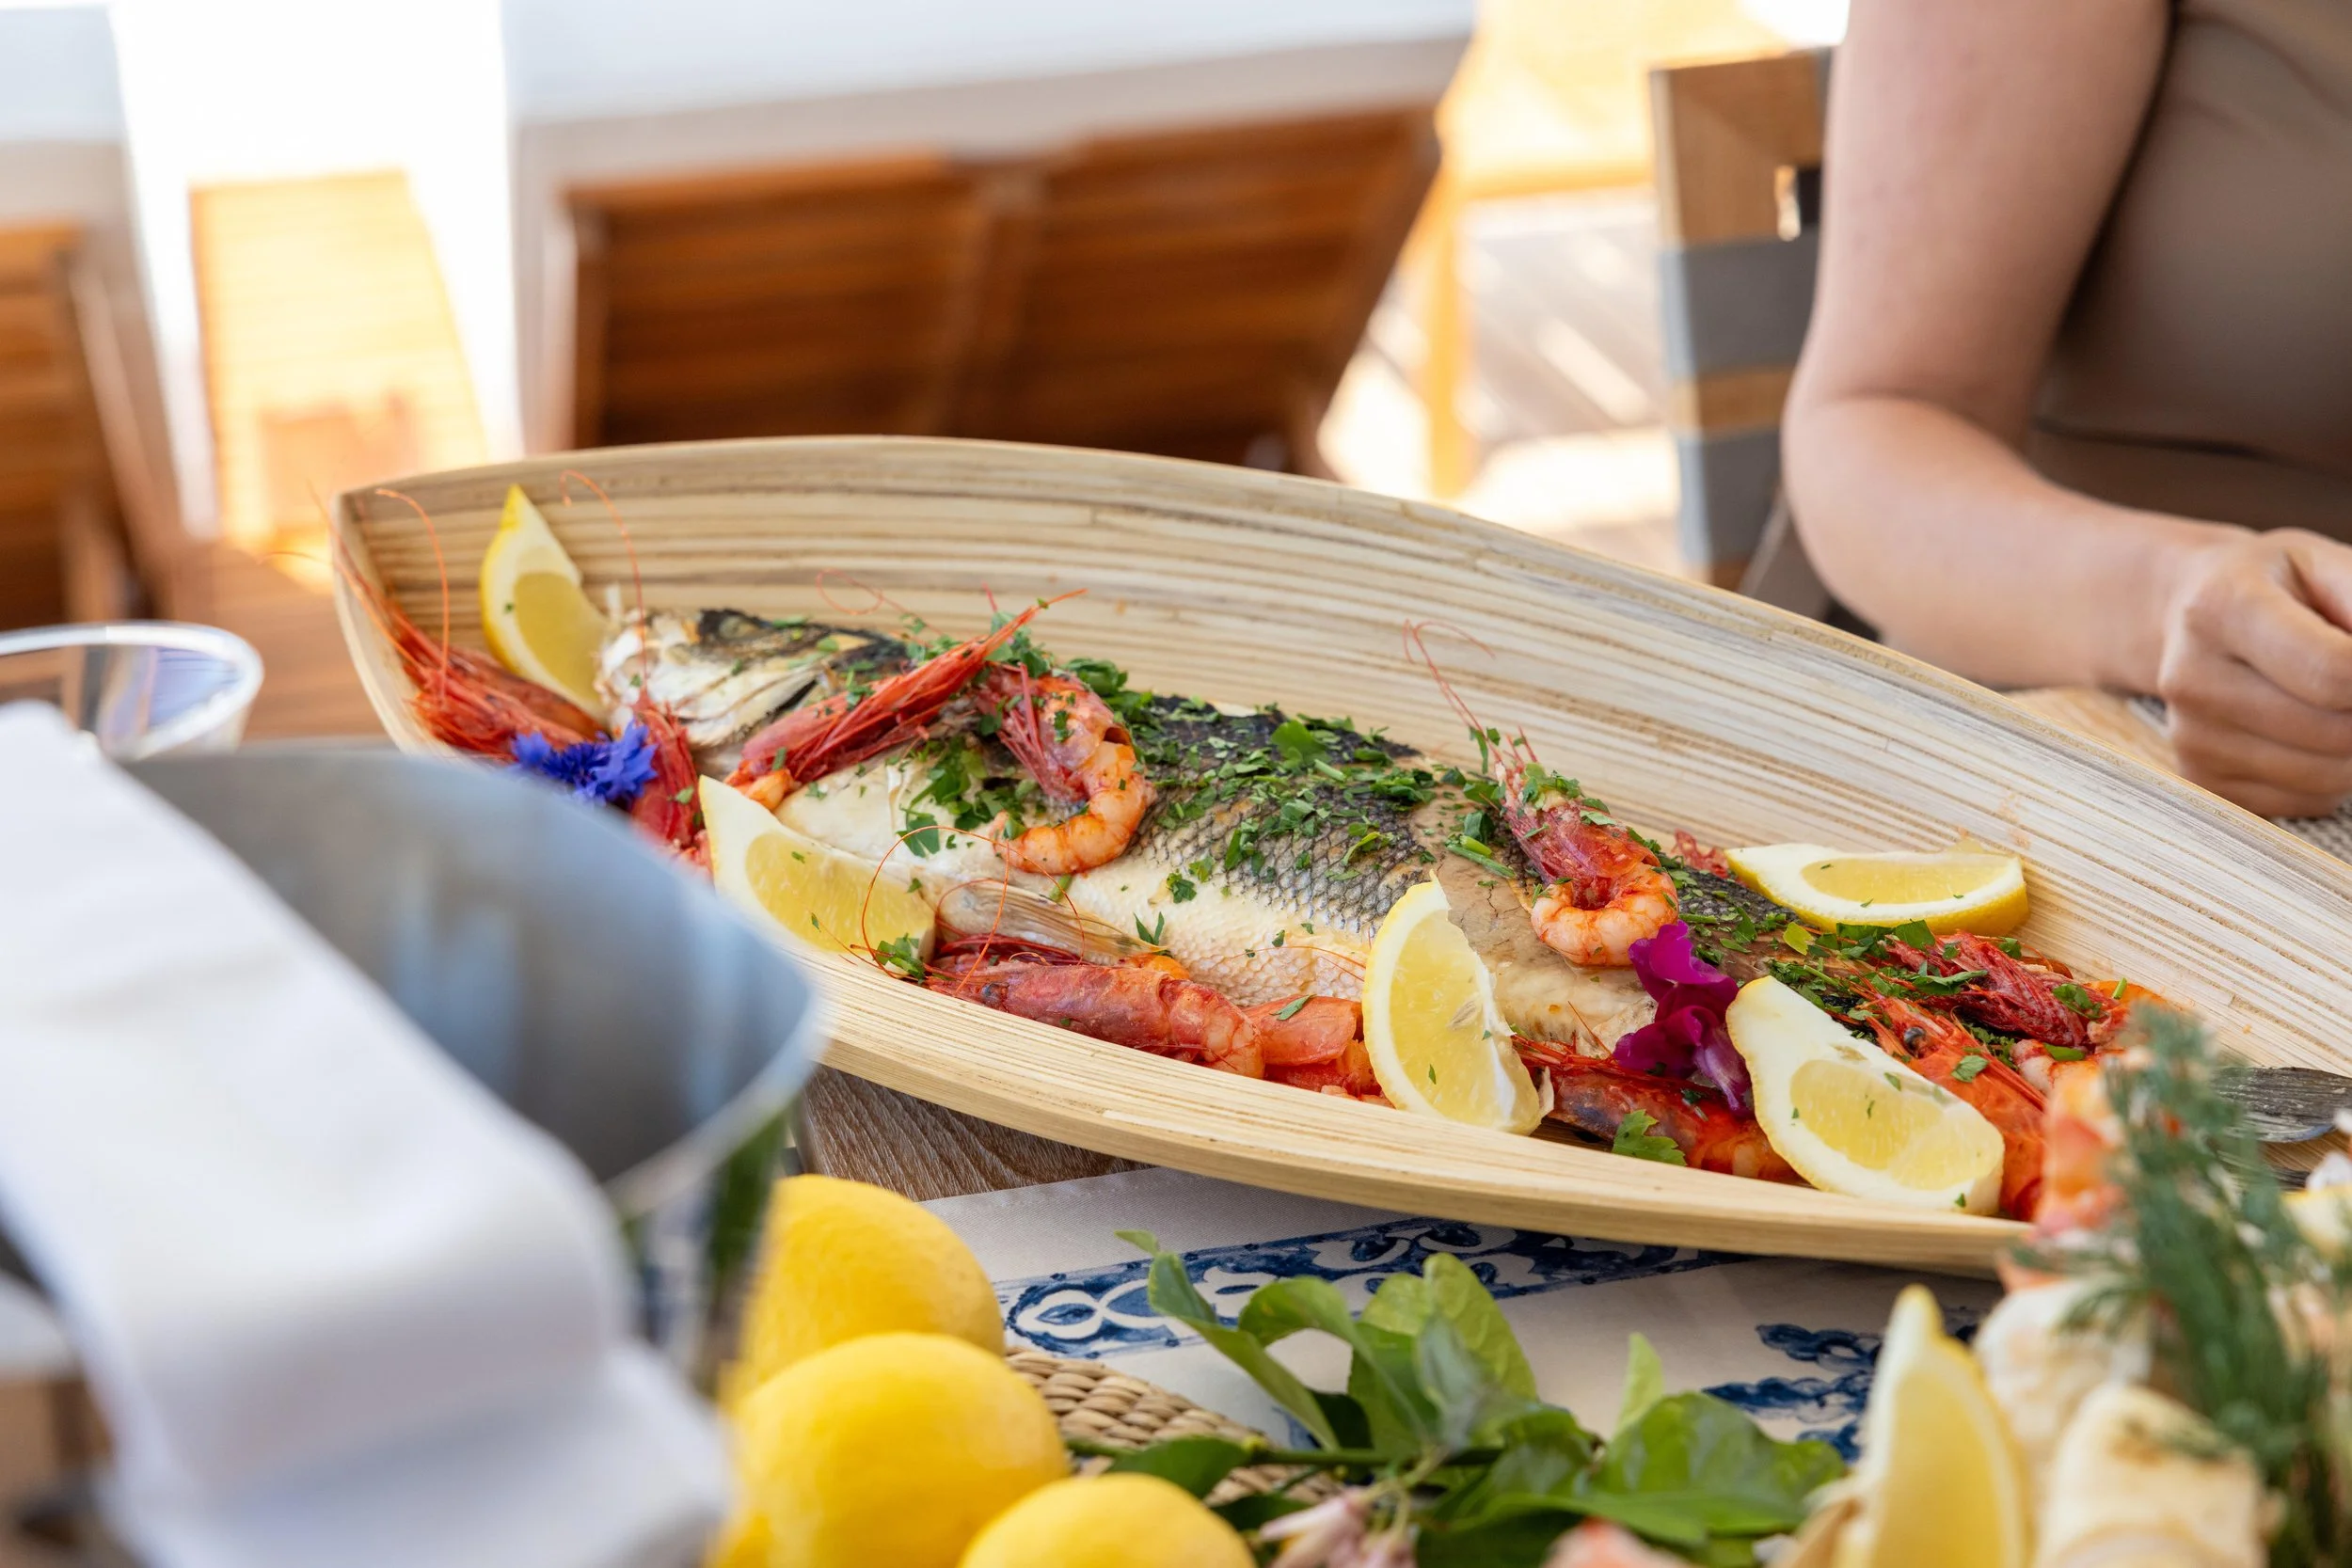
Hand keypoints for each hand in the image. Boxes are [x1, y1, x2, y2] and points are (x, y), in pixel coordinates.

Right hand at [2155, 530, 2351, 817]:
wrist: (2190, 617)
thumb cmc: (2274, 588)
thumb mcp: (2324, 564)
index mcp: (2221, 608)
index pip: (2334, 670)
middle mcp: (2193, 678)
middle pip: (2336, 731)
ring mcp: (2192, 735)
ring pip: (2328, 775)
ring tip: (2341, 706)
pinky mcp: (2203, 777)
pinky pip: (2307, 800)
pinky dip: (2331, 776)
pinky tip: (2312, 734)